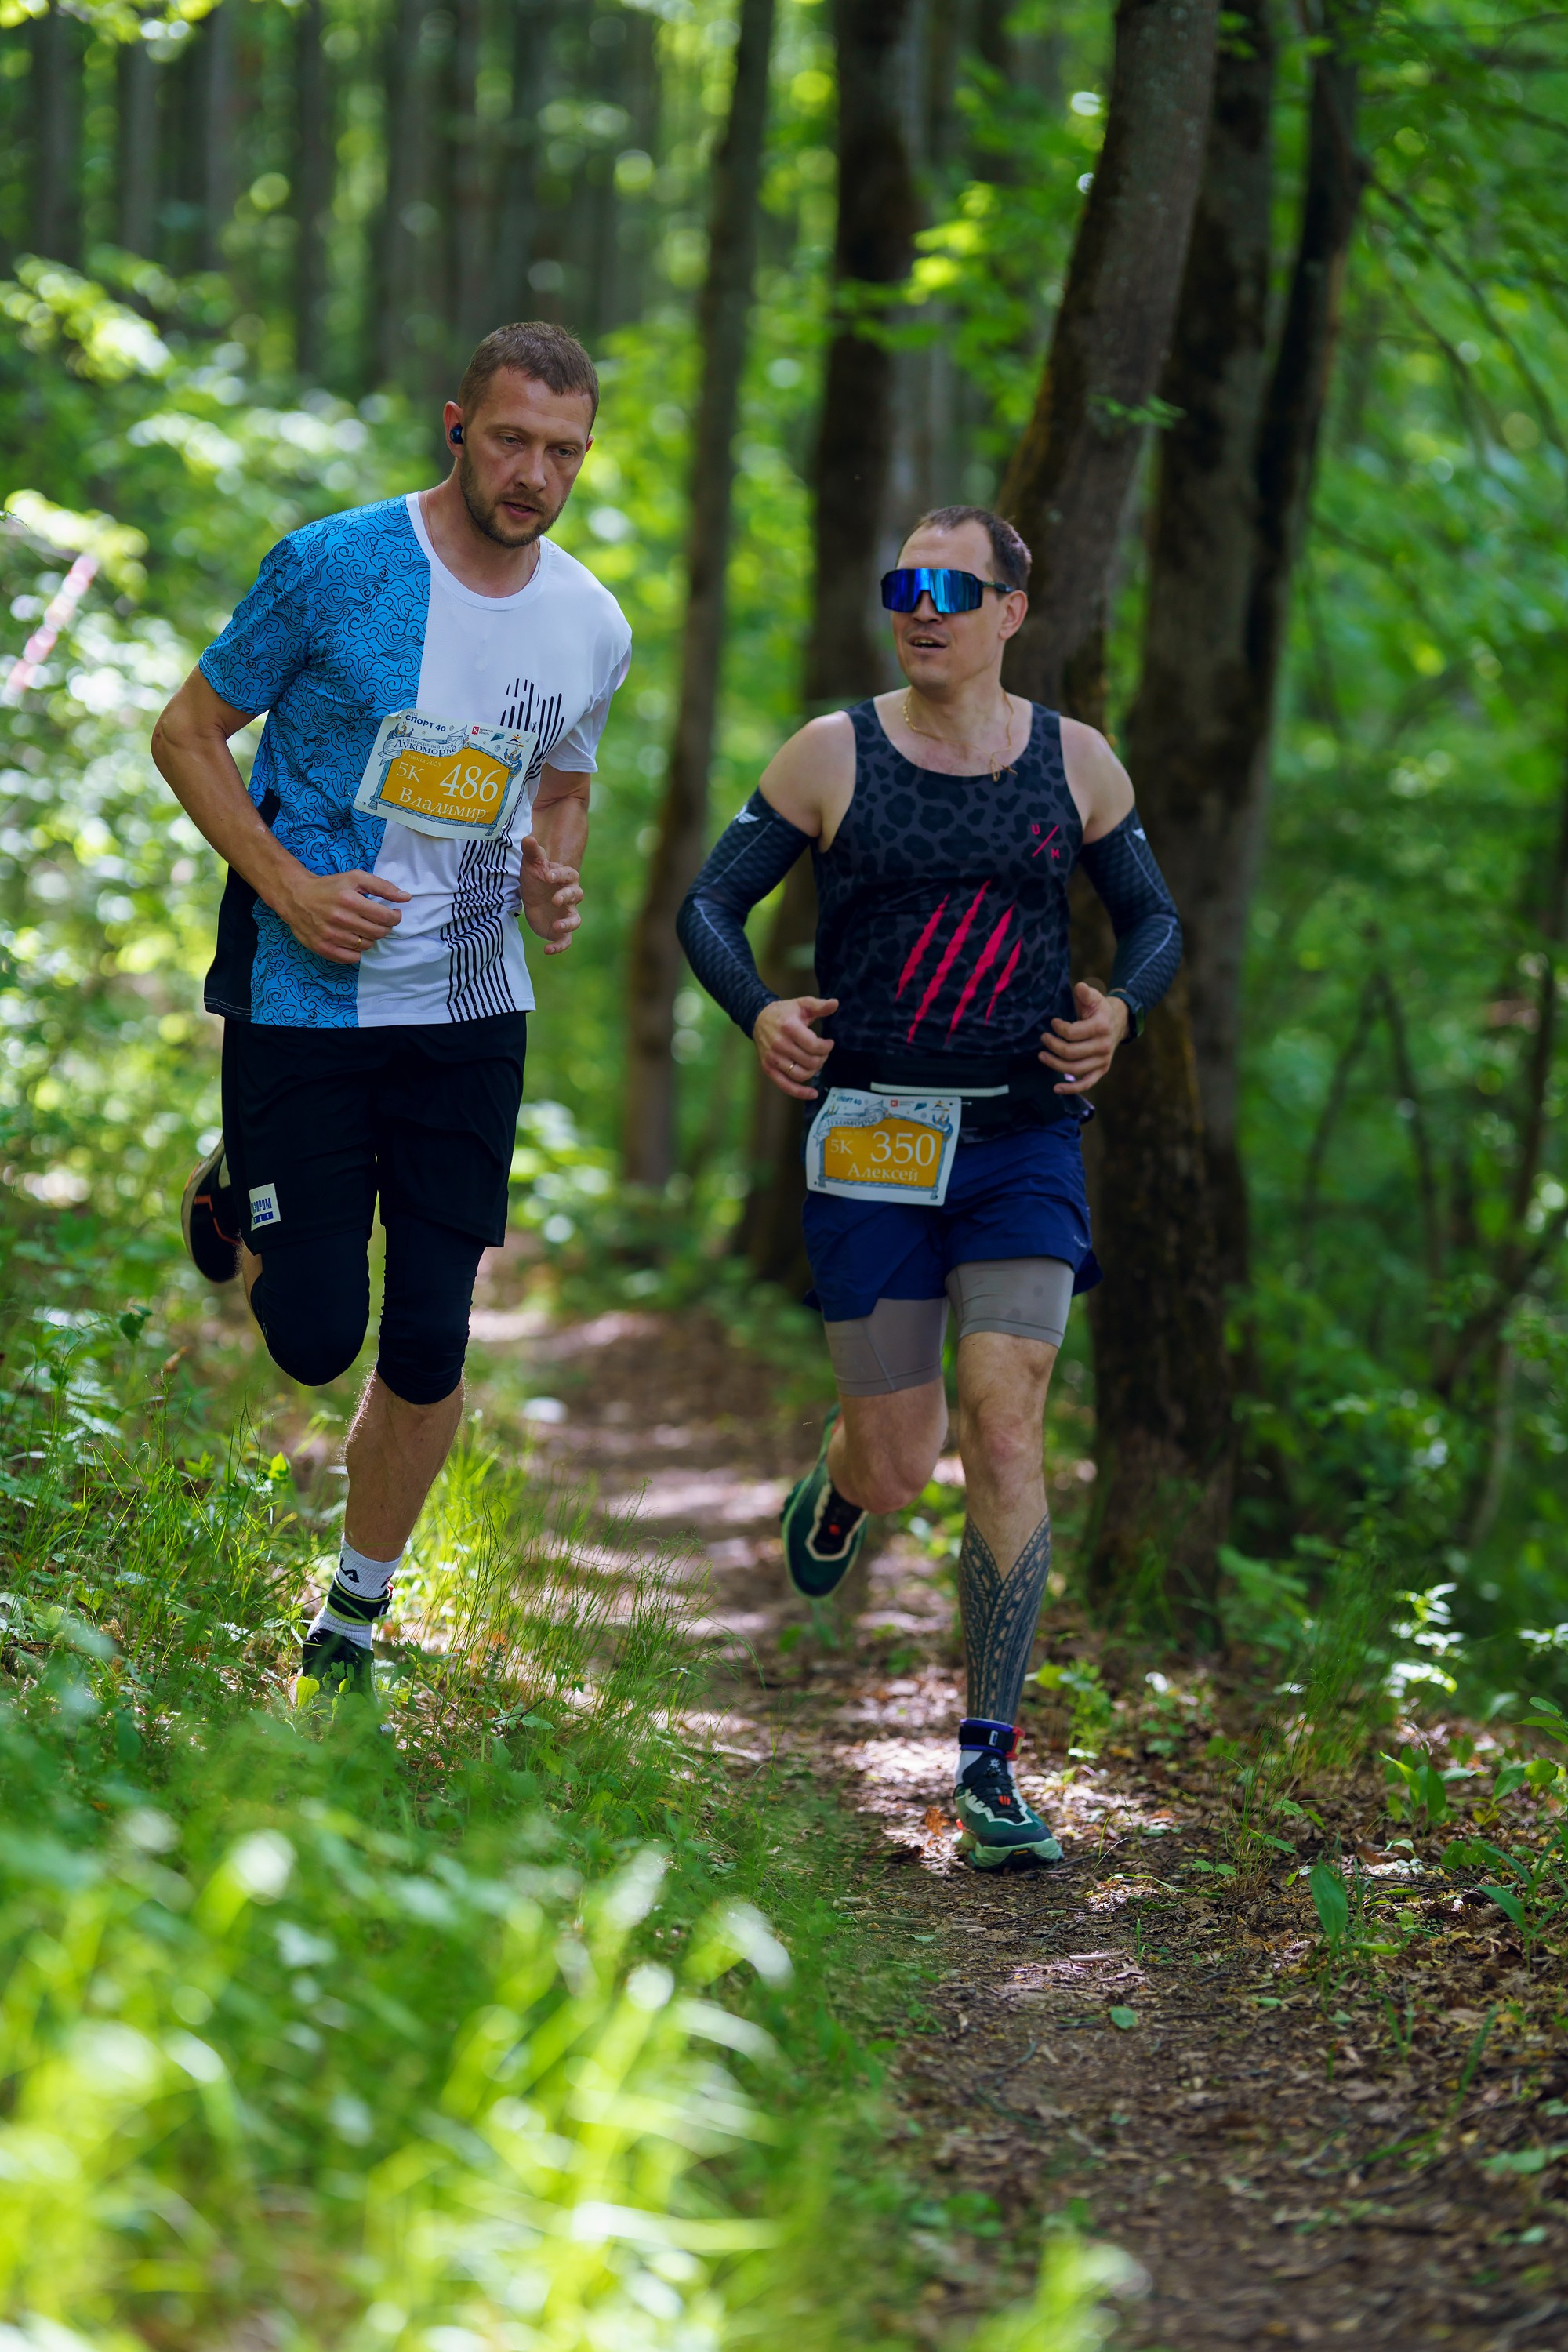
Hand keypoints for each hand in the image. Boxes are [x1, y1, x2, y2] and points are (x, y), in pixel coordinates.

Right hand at [275, 866, 408, 963]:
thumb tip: (406, 897)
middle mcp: (340, 919)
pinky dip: (357, 951)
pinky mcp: (323, 948)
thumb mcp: (355, 878)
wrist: (296, 896)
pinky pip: (352, 958)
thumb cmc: (329, 887)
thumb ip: (382, 886)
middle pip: (378, 933)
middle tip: (378, 921)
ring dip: (370, 938)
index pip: (385, 917)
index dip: (395, 918)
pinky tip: (352, 939)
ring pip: (366, 946)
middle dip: (384, 928)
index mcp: (349, 900)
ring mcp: (331, 935)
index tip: (394, 914)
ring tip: (362, 928)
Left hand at [519, 833, 582, 953]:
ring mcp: (566, 914)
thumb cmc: (535, 878)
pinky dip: (559, 946)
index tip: (548, 876)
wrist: (532, 897)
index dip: (560, 876)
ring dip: (568, 923)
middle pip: (577, 895)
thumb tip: (528, 838)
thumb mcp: (530, 865)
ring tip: (557, 925)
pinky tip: (547, 950)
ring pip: (576, 920)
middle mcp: (570, 897)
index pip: (569, 875)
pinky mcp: (560, 930)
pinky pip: (565, 940)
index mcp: (566, 879)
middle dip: (567, 897)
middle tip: (555, 898)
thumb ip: (532, 852)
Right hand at [754, 995, 838, 1099]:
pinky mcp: (768, 1068)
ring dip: (814, 1071)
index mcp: (789, 1027)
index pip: (814, 1046)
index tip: (829, 1043)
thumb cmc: (784, 1012)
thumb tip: (835, 1003)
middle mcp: (779, 1044)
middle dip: (822, 1058)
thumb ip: (820, 1005)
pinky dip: (800, 1093)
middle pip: (810, 1061)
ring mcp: (773, 1058)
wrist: (758, 1018)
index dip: (826, 1047)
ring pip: (801, 1074)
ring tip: (816, 1062)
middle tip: (822, 1052)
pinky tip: (813, 1094)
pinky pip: (786, 1086)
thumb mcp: (802, 1004)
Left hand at [1038, 982, 1128, 1092]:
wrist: (1118, 1022)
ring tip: (1042, 1055)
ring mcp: (1103, 1060)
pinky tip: (1056, 1089)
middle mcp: (1103, 1046)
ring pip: (1074, 1069)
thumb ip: (1085, 993)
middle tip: (1043, 1038)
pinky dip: (1071, 1089)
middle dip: (1052, 1046)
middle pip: (1070, 1053)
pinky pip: (1086, 1083)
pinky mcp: (1101, 1070)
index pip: (1072, 1033)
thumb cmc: (1100, 1009)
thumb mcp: (1094, 997)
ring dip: (1054, 1065)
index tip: (1052, 1023)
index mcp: (1101, 1027)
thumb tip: (1079, 987)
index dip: (1058, 1028)